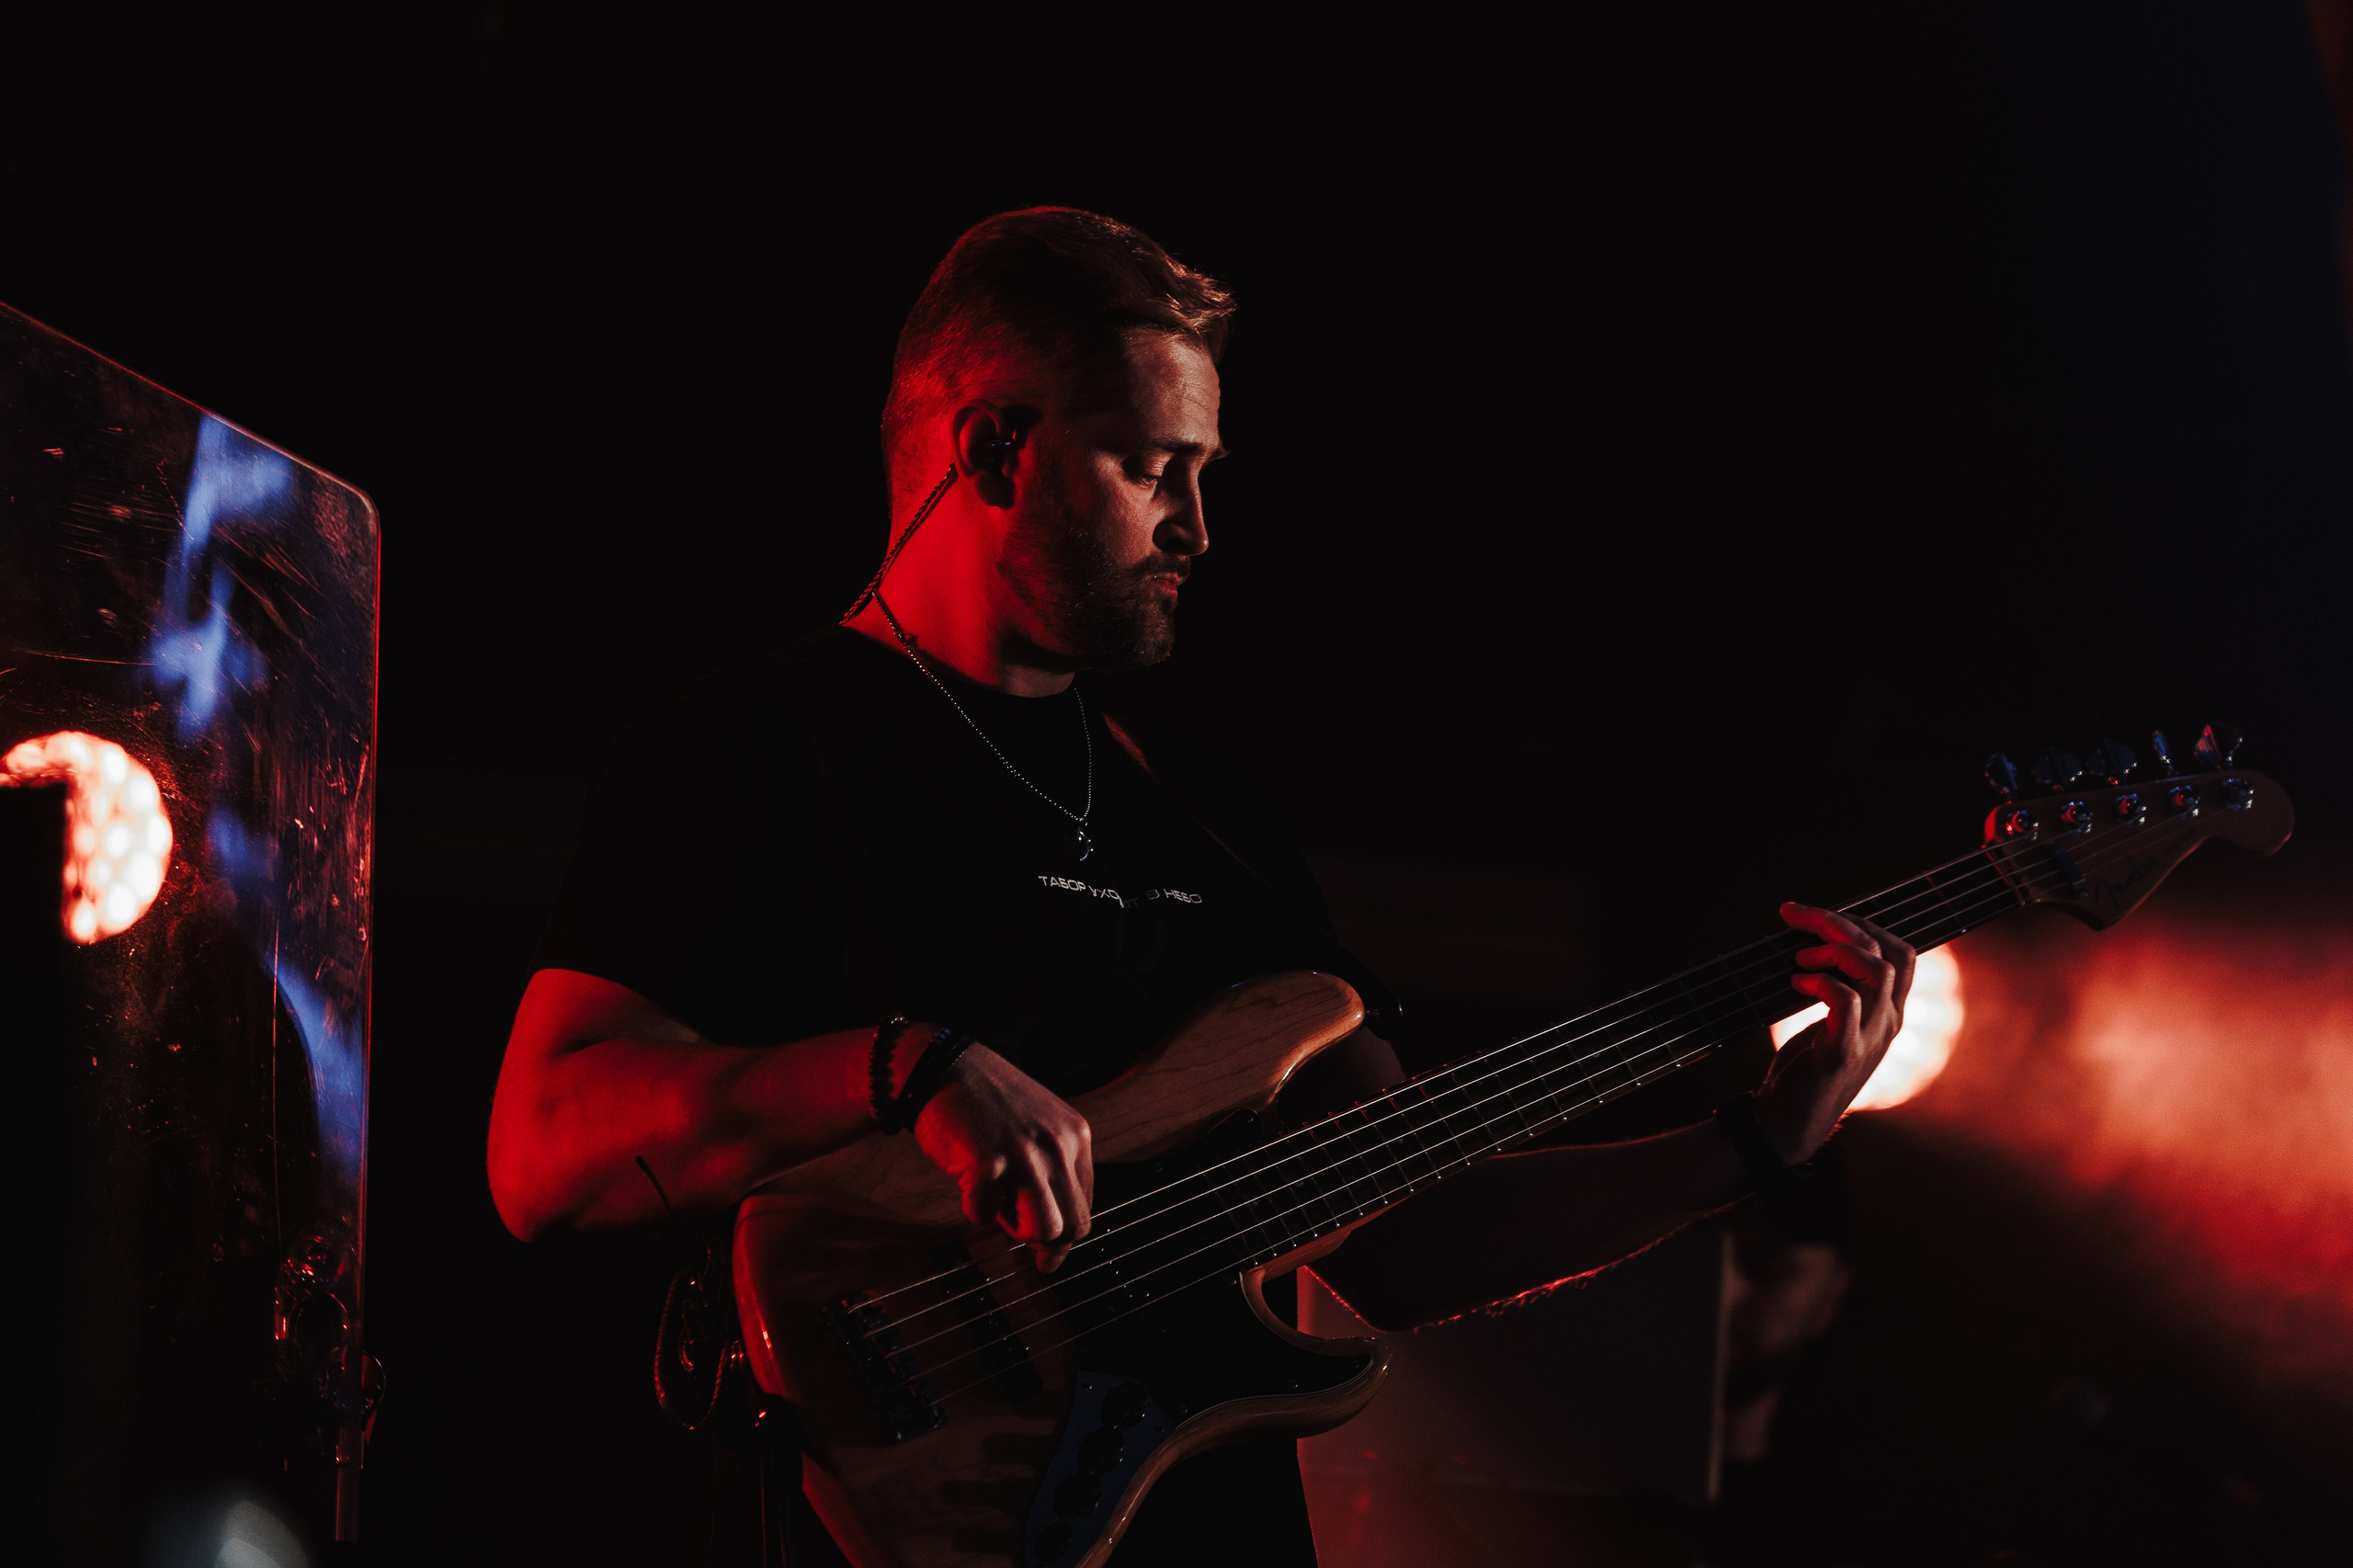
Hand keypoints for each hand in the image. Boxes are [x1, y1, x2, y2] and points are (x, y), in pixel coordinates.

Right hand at [912, 1042, 1093, 1271]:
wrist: (943, 1068)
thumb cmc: (986, 1103)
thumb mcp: (1039, 1127)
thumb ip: (1054, 1170)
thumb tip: (1055, 1238)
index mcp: (1076, 1135)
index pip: (1086, 1206)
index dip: (1067, 1237)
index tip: (1050, 1254)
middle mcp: (1058, 1145)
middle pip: (1072, 1225)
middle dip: (1046, 1244)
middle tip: (1025, 1245)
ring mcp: (1024, 1156)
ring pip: (1042, 1230)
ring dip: (1016, 1230)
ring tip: (997, 1205)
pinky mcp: (987, 1165)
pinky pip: (985, 1217)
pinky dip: (974, 1209)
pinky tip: (969, 1183)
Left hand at [1754, 904, 1915, 1164]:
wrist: (1787, 1124)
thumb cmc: (1804, 1068)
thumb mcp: (1831, 1021)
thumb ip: (1838, 986)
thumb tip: (1818, 941)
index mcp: (1889, 1012)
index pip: (1901, 950)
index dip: (1863, 922)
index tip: (1817, 915)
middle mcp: (1888, 1023)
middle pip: (1891, 951)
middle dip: (1843, 922)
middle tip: (1797, 916)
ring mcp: (1869, 1040)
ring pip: (1877, 971)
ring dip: (1834, 950)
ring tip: (1800, 958)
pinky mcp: (1841, 1055)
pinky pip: (1847, 1002)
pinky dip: (1820, 983)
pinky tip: (1797, 985)